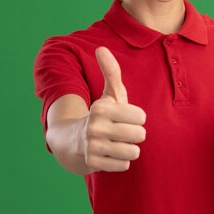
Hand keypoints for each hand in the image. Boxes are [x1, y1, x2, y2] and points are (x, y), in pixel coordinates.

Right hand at [81, 46, 146, 172]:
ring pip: (133, 152)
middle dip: (135, 135)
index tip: (126, 117)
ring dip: (129, 149)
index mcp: (102, 108)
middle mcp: (95, 127)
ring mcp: (93, 146)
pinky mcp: (92, 163)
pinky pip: (124, 165)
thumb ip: (111, 72)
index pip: (141, 116)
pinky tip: (110, 155)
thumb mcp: (108, 95)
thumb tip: (101, 48)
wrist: (73, 142)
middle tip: (123, 133)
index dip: (137, 118)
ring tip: (117, 144)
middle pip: (140, 135)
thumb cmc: (101, 116)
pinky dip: (120, 162)